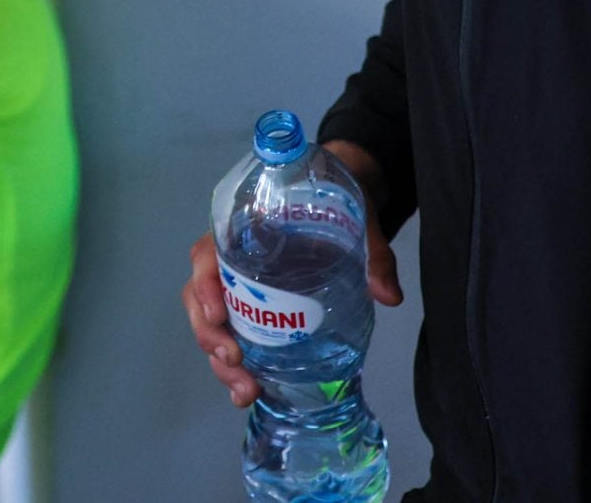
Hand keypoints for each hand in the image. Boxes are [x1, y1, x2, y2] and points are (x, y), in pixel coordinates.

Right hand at [184, 141, 401, 408]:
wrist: (343, 198)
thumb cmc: (337, 199)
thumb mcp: (358, 217)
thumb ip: (372, 252)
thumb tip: (388, 295)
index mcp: (243, 228)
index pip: (206, 254)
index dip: (204, 285)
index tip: (217, 314)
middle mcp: (232, 259)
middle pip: (201, 298)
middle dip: (210, 336)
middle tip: (235, 364)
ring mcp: (242, 288)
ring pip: (212, 325)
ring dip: (220, 361)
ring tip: (245, 392)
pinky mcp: (257, 310)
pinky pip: (235, 337)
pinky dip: (237, 368)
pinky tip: (252, 392)